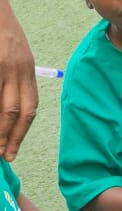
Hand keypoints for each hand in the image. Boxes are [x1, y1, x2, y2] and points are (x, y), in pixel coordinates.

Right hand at [0, 0, 36, 159]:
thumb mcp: (13, 53)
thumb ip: (11, 79)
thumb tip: (6, 110)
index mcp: (26, 68)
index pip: (29, 107)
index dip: (21, 132)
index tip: (12, 149)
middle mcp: (16, 68)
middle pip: (17, 111)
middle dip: (9, 137)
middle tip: (2, 156)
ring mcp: (1, 65)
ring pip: (2, 107)